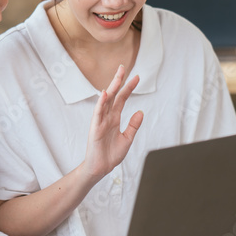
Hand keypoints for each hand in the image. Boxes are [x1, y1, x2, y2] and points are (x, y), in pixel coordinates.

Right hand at [80, 65, 143, 180]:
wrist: (101, 168)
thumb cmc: (111, 154)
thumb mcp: (128, 139)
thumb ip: (133, 126)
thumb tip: (141, 112)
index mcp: (115, 118)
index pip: (122, 99)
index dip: (129, 88)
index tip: (137, 77)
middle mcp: (107, 117)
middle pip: (113, 95)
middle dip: (118, 81)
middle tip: (124, 68)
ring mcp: (100, 121)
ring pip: (106, 101)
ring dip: (111, 88)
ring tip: (117, 76)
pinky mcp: (95, 128)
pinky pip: (98, 113)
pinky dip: (101, 103)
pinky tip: (104, 93)